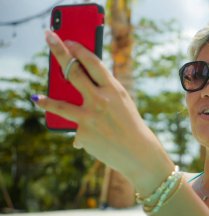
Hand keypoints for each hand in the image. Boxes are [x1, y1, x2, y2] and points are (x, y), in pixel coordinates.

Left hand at [34, 30, 173, 193]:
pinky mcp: (82, 134)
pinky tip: (91, 139)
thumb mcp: (122, 103)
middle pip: (73, 71)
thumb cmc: (130, 125)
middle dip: (58, 51)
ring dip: (46, 100)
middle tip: (49, 38)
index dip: (79, 49)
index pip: (93, 62)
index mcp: (114, 90)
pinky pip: (76, 129)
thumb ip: (104, 91)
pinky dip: (80, 133)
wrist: (138, 152)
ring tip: (37, 98)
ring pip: (59, 104)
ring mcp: (89, 117)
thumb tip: (79, 82)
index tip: (68, 41)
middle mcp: (100, 100)